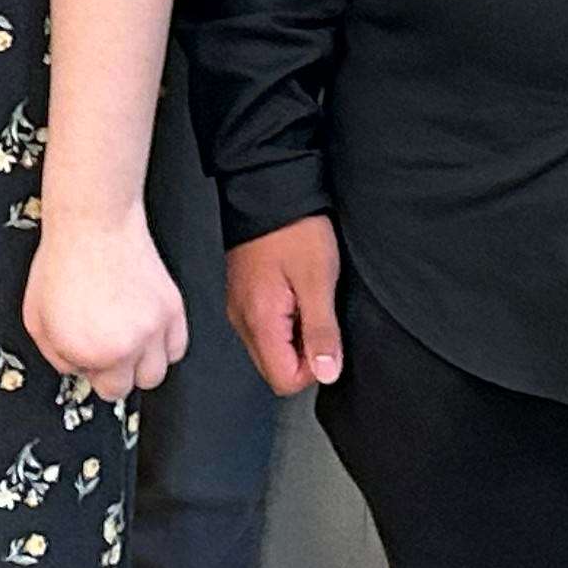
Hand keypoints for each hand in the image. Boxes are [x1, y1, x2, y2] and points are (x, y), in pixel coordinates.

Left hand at [23, 210, 187, 401]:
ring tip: (126, 341)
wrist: (95, 224)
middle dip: (112, 372)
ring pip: (155, 374)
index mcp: (88, 351)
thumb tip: (74, 367)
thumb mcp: (36, 317)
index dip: (90, 370)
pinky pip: (177, 348)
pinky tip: (146, 330)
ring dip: (140, 364)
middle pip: (126, 388)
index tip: (87, 354)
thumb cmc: (63, 262)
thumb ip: (56, 354)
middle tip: (104, 349)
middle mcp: (124, 346)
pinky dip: (164, 345)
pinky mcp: (172, 310)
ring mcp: (153, 330)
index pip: (97, 387)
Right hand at [222, 216, 344, 396]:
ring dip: (295, 335)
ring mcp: (240, 307)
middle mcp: (242, 319)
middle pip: (275, 368)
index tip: (326, 337)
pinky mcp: (244, 295)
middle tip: (318, 313)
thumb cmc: (293, 229)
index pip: (283, 380)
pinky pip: (265, 327)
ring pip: (271, 348)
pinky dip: (285, 320)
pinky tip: (296, 290)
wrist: (268, 187)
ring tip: (307, 297)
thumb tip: (327, 374)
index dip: (314, 368)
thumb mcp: (318, 281)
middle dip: (303, 353)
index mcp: (258, 320)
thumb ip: (321, 333)